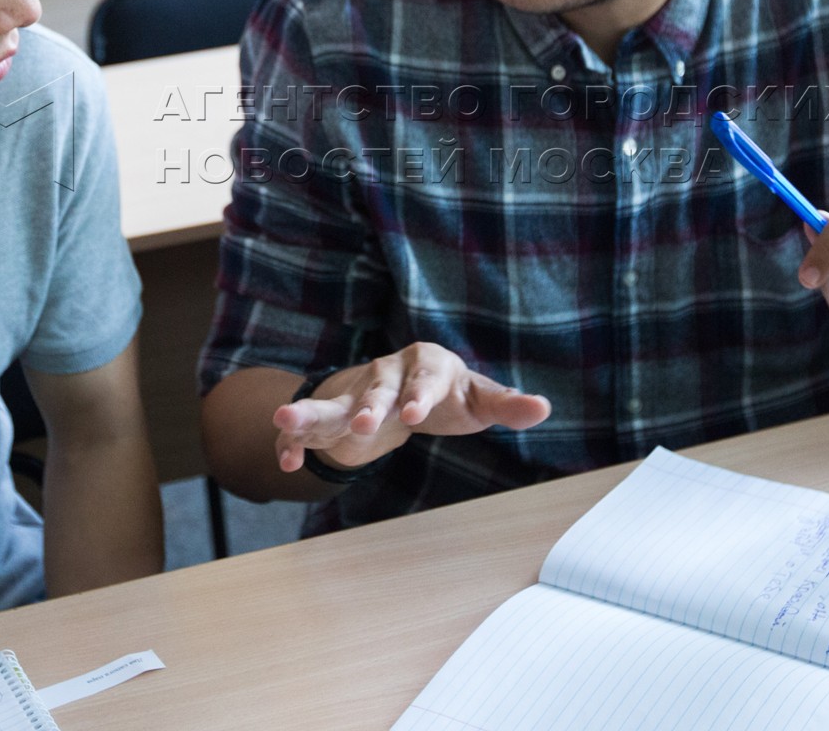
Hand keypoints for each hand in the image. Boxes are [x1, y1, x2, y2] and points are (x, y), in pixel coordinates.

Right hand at [270, 343, 550, 472]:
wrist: (405, 387)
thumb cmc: (449, 393)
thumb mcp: (477, 398)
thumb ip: (506, 404)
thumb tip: (543, 408)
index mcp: (424, 364)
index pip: (423, 378)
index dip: (419, 395)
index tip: (415, 415)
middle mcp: (385, 374)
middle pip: (376, 388)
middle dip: (369, 406)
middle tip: (363, 426)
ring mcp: (354, 395)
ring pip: (332, 404)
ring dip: (310, 413)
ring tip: (285, 420)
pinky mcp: (332, 418)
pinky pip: (310, 430)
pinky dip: (296, 443)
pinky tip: (287, 462)